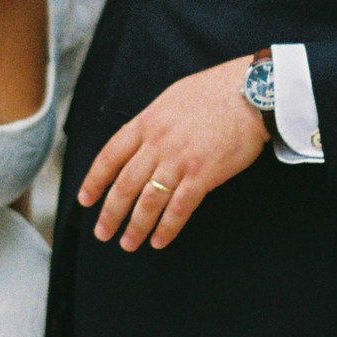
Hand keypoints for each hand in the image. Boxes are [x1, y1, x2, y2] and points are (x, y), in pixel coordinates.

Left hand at [79, 55, 270, 250]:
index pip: (110, 156)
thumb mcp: (171, 98)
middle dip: (111, 213)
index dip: (94, 181)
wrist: (251, 92)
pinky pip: (179, 208)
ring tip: (128, 244)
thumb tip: (141, 140)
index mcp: (146, 123)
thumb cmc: (215, 92)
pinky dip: (167, 228)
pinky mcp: (202, 175)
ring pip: (148, 201)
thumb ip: (153, 123)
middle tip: (102, 233)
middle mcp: (157, 144)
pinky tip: (159, 241)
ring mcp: (179, 161)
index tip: (85, 201)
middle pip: (125, 185)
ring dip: (135, 227)